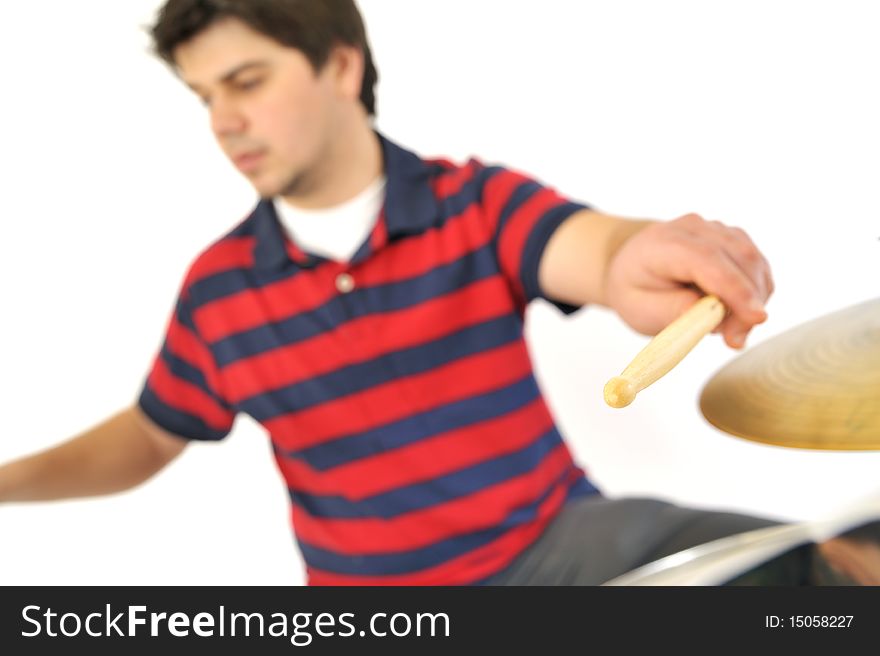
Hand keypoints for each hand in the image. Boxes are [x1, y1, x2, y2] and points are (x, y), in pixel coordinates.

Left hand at [604, 213, 773, 348]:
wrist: (631, 265)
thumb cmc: (636, 290)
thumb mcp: (641, 309)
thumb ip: (675, 311)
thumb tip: (713, 314)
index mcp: (664, 244)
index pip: (709, 260)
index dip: (736, 289)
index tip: (756, 318)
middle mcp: (694, 229)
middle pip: (740, 258)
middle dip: (748, 303)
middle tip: (735, 339)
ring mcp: (716, 229)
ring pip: (754, 261)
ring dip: (754, 299)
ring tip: (729, 328)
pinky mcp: (733, 238)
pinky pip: (757, 265)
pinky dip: (755, 292)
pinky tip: (735, 311)